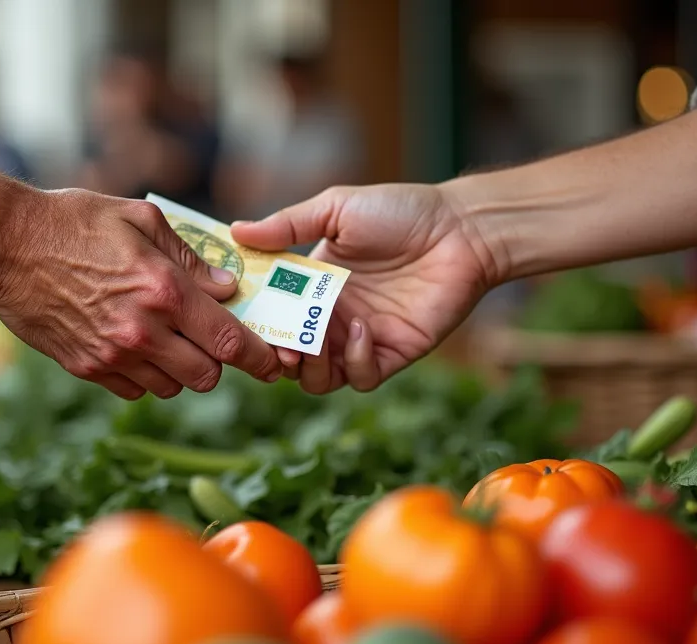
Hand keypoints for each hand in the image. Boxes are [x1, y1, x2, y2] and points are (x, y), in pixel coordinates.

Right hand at [0, 189, 282, 398]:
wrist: (4, 244)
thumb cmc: (74, 220)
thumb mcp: (140, 219)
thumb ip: (191, 257)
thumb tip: (227, 287)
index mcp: (164, 290)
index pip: (229, 341)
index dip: (259, 357)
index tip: (273, 363)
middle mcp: (143, 331)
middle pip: (207, 376)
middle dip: (217, 361)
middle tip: (209, 338)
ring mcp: (112, 354)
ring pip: (172, 387)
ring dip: (180, 369)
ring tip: (168, 337)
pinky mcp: (86, 367)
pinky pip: (134, 390)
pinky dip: (145, 375)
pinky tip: (135, 345)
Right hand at [231, 184, 499, 393]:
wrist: (460, 229)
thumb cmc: (401, 212)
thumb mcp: (336, 210)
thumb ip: (287, 225)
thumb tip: (236, 231)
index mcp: (311, 284)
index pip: (271, 316)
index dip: (254, 324)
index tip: (243, 319)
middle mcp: (332, 316)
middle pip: (288, 355)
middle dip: (277, 355)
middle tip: (278, 343)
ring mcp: (360, 339)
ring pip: (318, 379)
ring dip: (310, 366)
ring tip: (315, 341)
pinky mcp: (392, 354)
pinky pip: (360, 378)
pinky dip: (354, 362)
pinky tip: (362, 330)